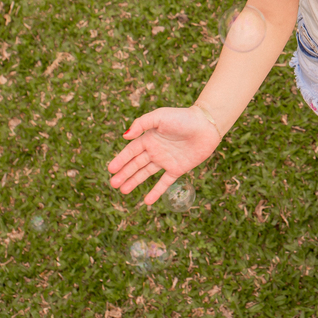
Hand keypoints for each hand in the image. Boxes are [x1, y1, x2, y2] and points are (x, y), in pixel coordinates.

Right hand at [107, 106, 221, 204]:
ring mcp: (166, 160)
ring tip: (123, 191)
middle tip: (113, 184)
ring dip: (134, 182)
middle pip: (136, 164)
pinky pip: (165, 182)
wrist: (207, 125)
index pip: (131, 151)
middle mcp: (156, 150)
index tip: (110, 169)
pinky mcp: (178, 168)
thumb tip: (125, 136)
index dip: (121, 160)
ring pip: (146, 173)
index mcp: (150, 137)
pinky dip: (156, 192)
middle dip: (124, 173)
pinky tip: (147, 201)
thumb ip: (142, 124)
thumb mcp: (160, 116)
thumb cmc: (183, 118)